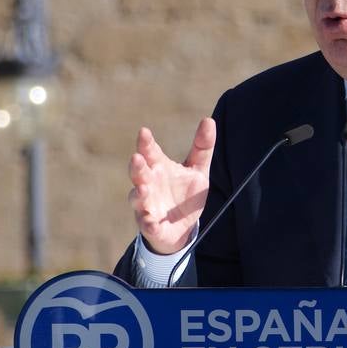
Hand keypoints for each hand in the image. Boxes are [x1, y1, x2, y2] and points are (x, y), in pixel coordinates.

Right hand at [127, 118, 215, 254]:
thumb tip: (209, 120)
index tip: (144, 132)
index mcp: (159, 167)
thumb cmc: (185, 194)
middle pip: (138, 173)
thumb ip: (202, 147)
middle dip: (137, 166)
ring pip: (137, 198)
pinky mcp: (150, 225)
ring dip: (139, 193)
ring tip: (143, 189)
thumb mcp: (198, 170)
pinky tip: (151, 222)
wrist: (183, 227)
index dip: (146, 143)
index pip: (150, 152)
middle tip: (137, 158)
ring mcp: (146, 205)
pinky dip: (148, 223)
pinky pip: (147, 224)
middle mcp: (148, 184)